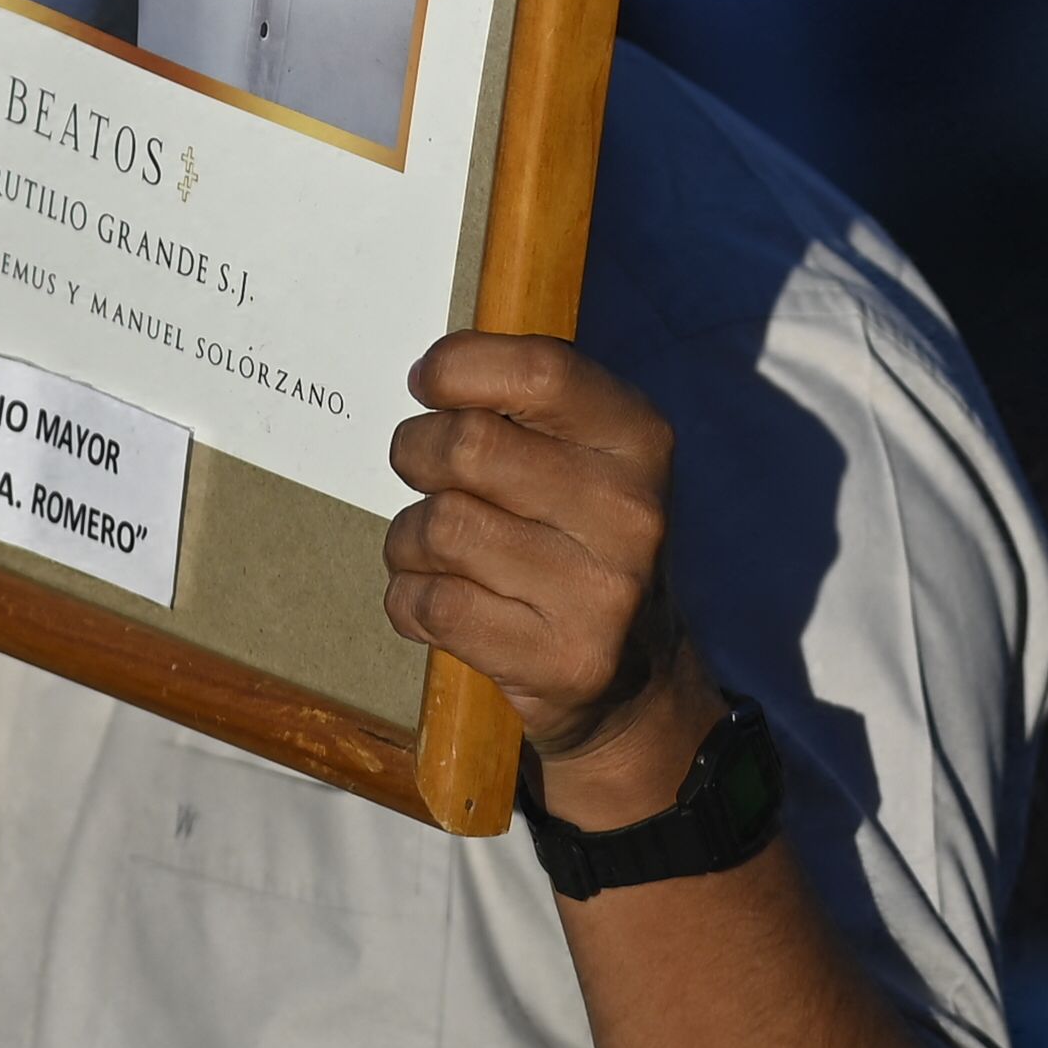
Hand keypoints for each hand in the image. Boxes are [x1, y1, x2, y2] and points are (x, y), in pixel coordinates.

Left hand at [386, 333, 719, 824]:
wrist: (639, 679)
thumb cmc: (581, 542)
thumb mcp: (585, 457)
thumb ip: (522, 409)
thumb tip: (431, 376)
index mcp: (638, 439)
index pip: (539, 371)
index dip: (461, 367)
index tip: (429, 384)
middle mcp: (631, 511)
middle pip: (468, 446)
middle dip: (417, 452)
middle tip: (422, 469)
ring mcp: (601, 592)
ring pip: (438, 526)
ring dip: (410, 537)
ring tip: (435, 549)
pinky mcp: (561, 660)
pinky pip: (430, 603)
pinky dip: (409, 598)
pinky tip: (438, 601)